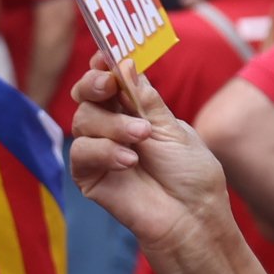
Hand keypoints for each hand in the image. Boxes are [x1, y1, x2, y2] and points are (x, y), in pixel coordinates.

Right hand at [68, 63, 240, 258]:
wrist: (193, 217)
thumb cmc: (191, 175)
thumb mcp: (173, 129)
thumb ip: (146, 99)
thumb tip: (124, 64)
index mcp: (136, 109)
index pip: (111, 79)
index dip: (103, 65)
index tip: (105, 56)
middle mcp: (113, 126)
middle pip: (87, 94)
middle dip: (94, 84)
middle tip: (109, 85)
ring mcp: (99, 150)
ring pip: (83, 119)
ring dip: (113, 124)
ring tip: (141, 138)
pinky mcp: (89, 176)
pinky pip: (81, 152)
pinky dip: (104, 151)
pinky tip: (129, 161)